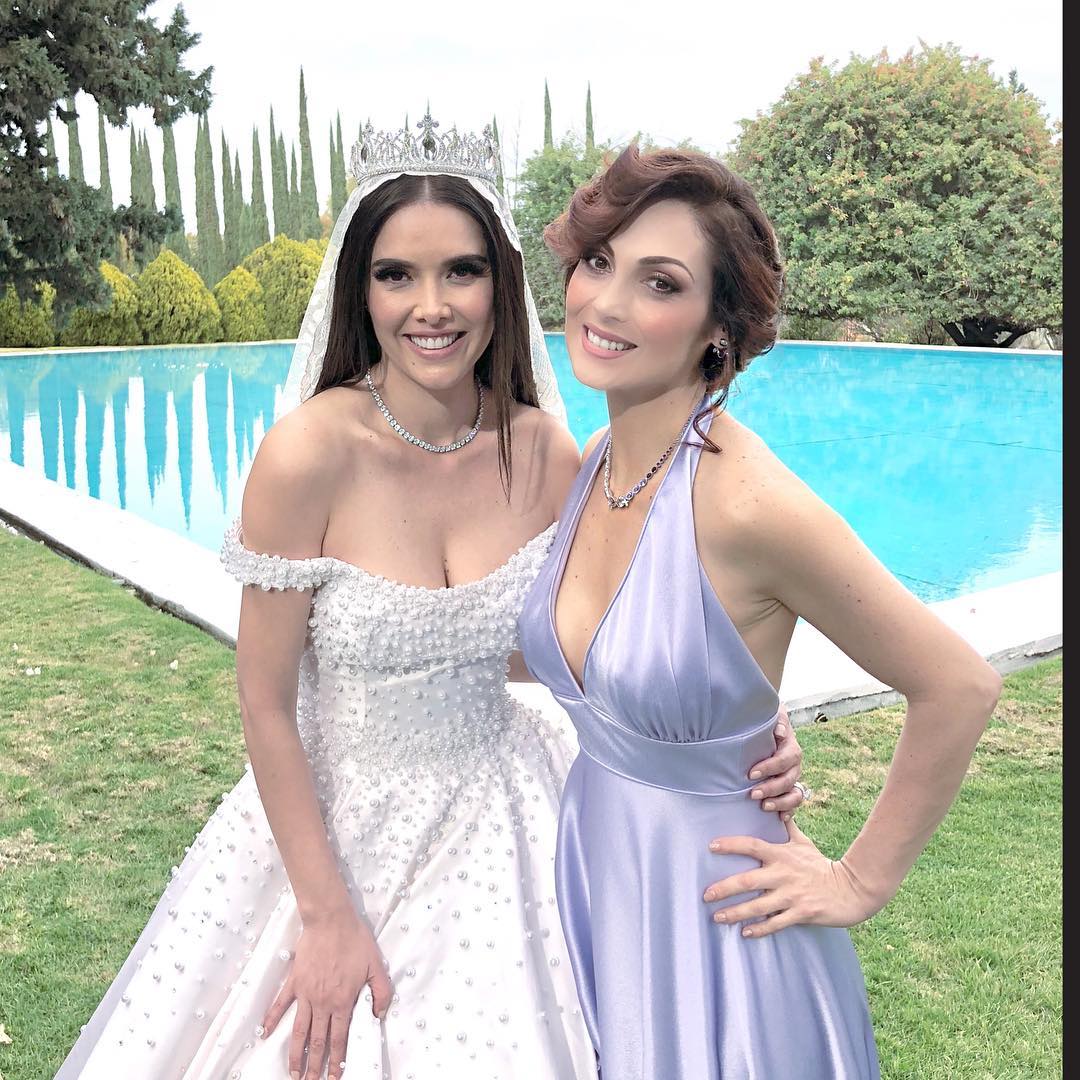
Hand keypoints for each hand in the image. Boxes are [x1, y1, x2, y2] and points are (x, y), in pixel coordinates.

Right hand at [262, 906, 392, 1079]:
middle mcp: (322, 1003)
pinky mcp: (294, 981)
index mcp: (343, 1001)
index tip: (333, 1078)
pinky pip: (280, 1004)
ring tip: (292, 1073)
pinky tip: (265, 1034)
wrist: (331, 920)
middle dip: (314, 1066)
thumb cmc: (355, 940)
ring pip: (299, 1030)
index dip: (336, 1061)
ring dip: (295, 1054)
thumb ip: (381, 992)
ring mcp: (306, 993)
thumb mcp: (376, 965)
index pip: (339, 1039)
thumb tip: (379, 1015)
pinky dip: (272, 1020)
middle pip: (317, 1041)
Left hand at [703, 817, 888, 937]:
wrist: (851, 889)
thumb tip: (779, 807)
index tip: (711, 846)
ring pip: (757, 906)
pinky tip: (745, 932)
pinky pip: (775, 923)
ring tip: (717, 917)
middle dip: (724, 888)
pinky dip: (760, 928)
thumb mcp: (804, 843)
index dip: (731, 845)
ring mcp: (791, 895)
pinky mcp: (800, 913)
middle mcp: (783, 874)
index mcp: (781, 855)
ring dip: (736, 913)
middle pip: (747, 880)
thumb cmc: (822, 865)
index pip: (752, 845)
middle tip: (706, 894)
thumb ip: (788, 827)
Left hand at [747, 704, 803, 818]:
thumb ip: (777, 721)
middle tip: (753, 794)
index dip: (769, 768)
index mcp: (791, 748)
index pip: (783, 760)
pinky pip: (795, 804)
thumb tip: (779, 732)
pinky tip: (780, 818)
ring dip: (780, 803)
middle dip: (771, 789)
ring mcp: (794, 779)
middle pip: (788, 780)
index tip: (751, 773)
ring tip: (764, 807)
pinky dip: (789, 812)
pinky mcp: (790, 790)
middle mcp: (795, 765)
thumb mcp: (772, 717)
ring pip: (795, 795)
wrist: (769, 731)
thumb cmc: (767, 725)